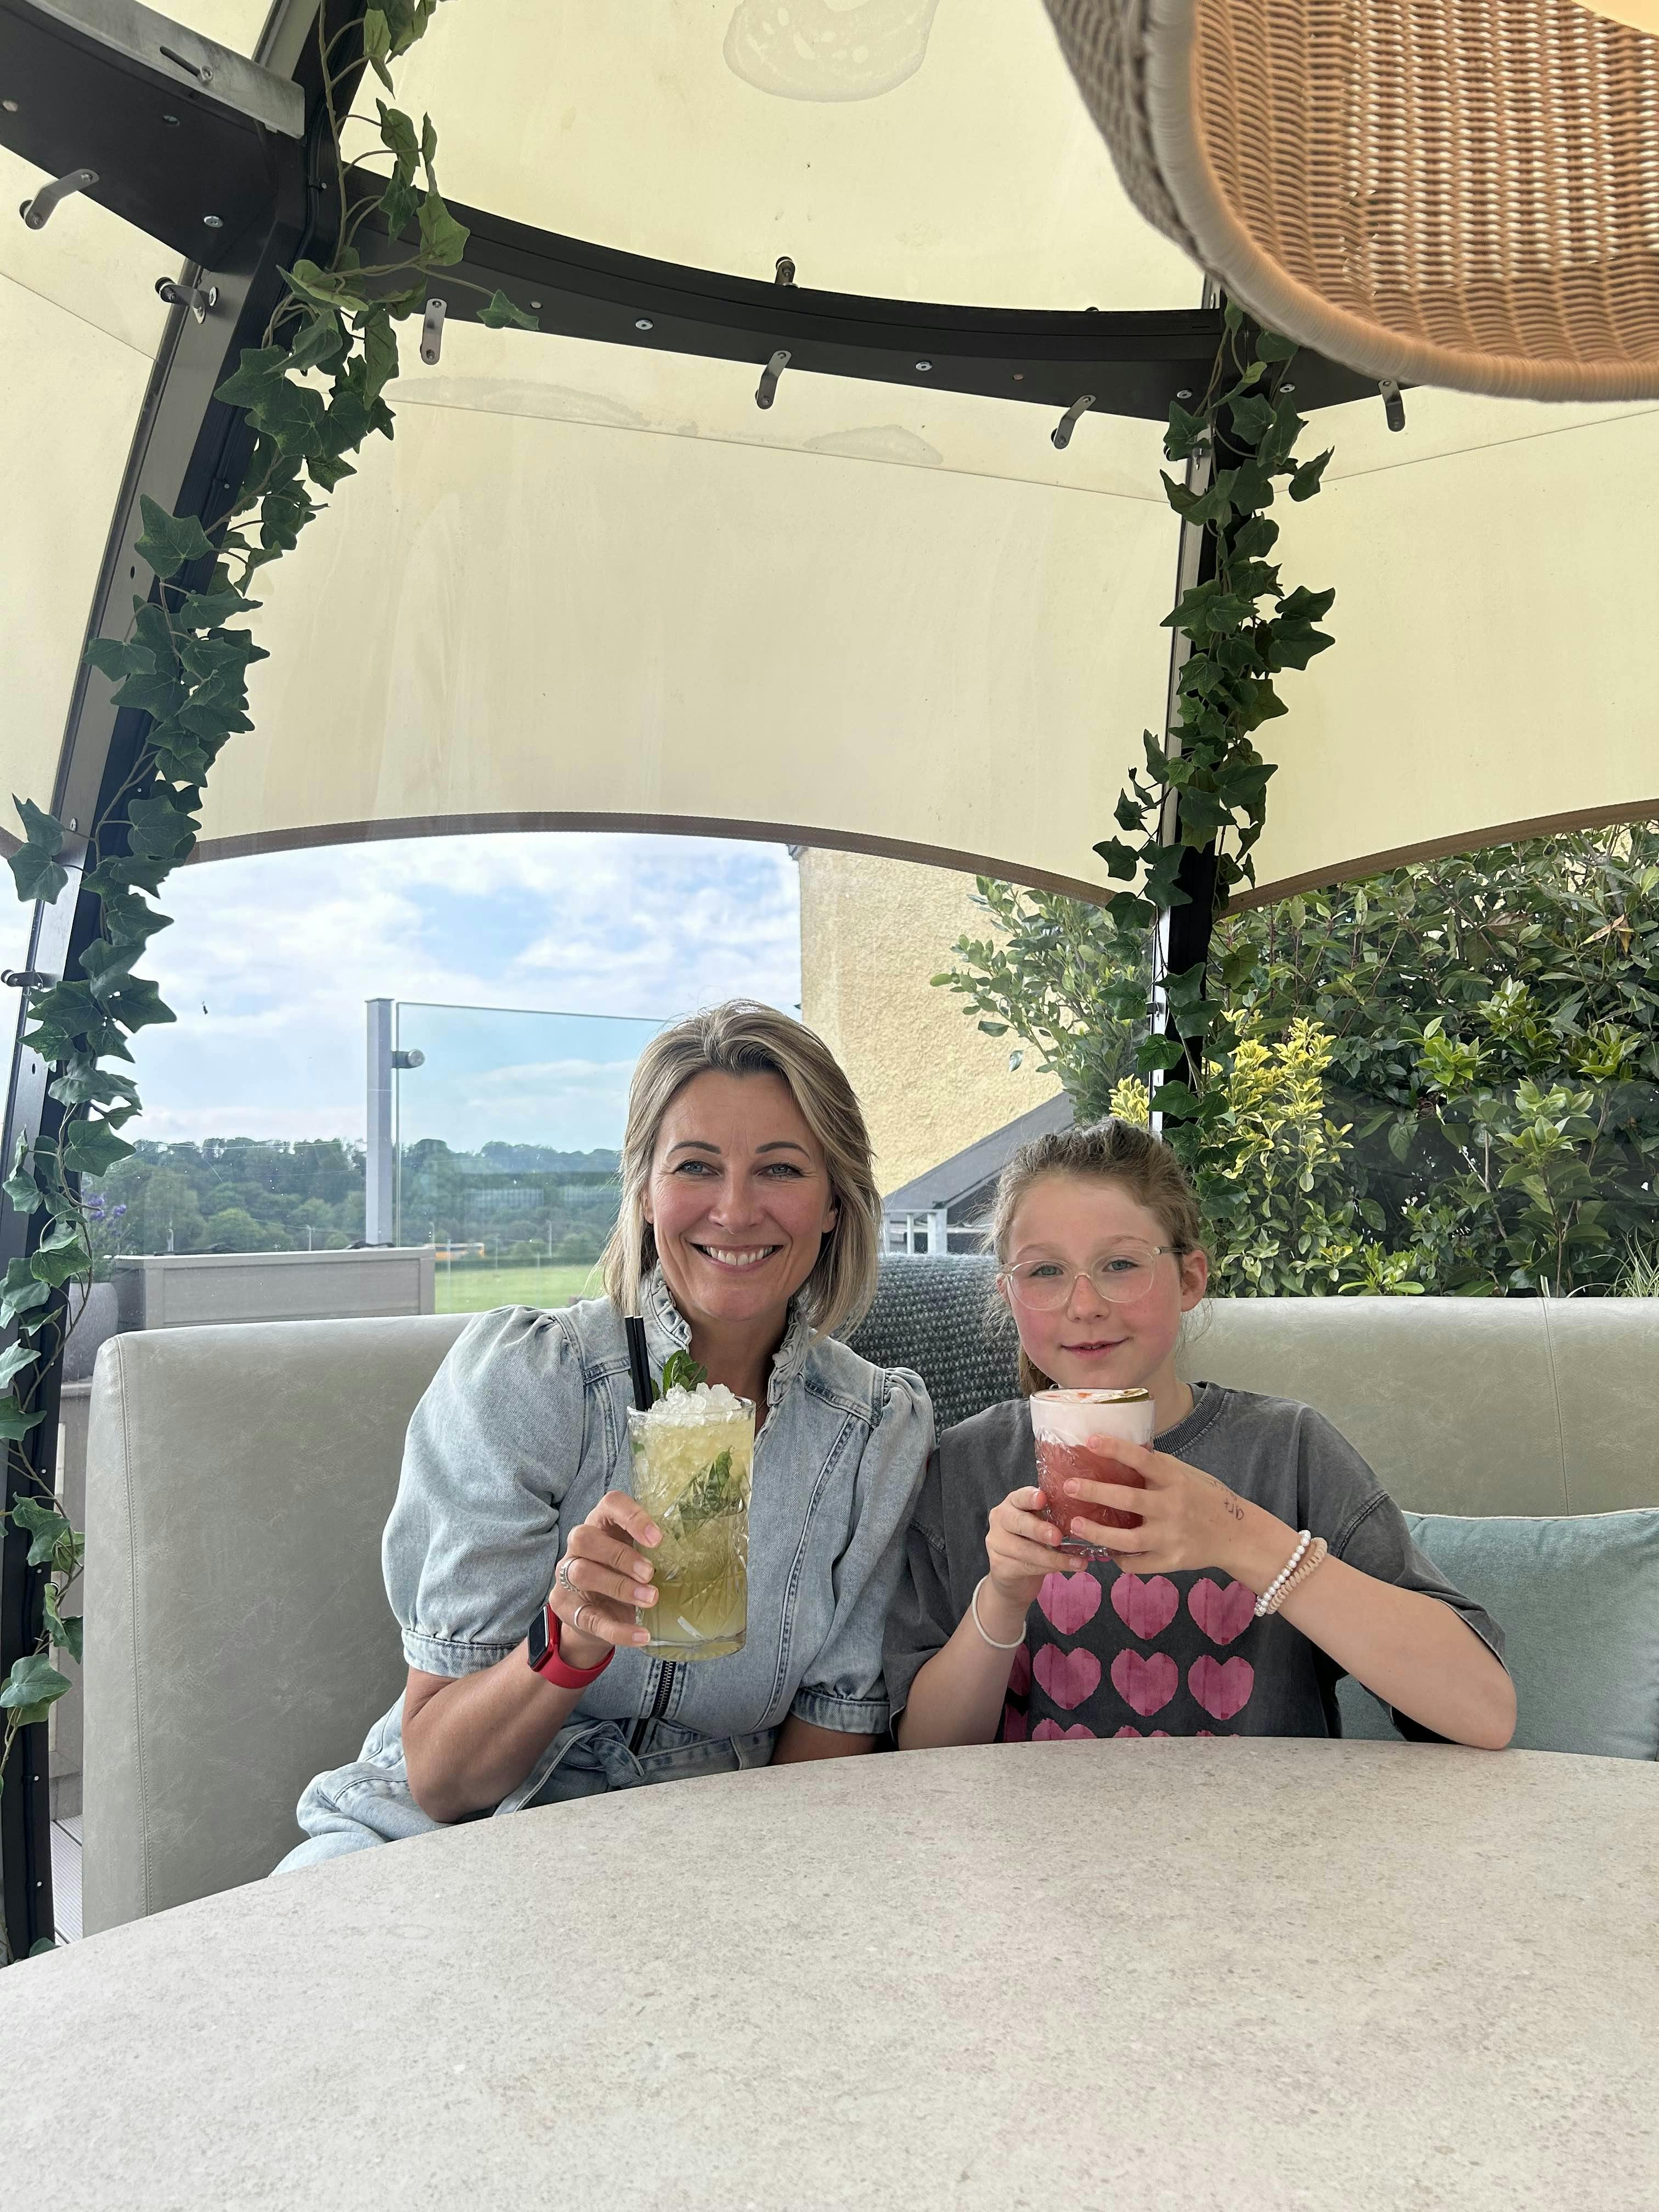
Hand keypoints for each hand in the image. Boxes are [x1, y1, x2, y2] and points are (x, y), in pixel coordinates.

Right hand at [549, 1491, 661, 1667]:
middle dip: (620, 1555)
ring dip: (621, 1587)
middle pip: (585, 1538)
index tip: (657, 1538)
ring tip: (651, 1599)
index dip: (632, 1516)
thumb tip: (696, 1554)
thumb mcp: (636, 1556)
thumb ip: (653, 1551)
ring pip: (583, 1573)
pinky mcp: (568, 1608)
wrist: (592, 1615)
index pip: (610, 1504)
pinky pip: (590, 1618)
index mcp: (601, 1524)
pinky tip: (642, 1635)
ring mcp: (567, 1578)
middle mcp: (578, 1547)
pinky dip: (619, 1629)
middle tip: (650, 1572)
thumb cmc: (622, 1574)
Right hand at [982, 1484, 1079, 1625]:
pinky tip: (1068, 1568)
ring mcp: (996, 1543)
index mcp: (1012, 1503)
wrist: (1013, 1574)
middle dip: (1039, 1530)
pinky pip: (1027, 1567)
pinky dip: (1050, 1569)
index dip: (1030, 1497)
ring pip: (1025, 1550)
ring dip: (1053, 1558)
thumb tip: (1085, 1518)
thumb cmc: (1032, 1541)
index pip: (1019, 1497)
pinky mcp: (999, 1566)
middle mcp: (1000, 1520)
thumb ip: (1053, 1517)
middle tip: (1057, 1537)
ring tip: (1078, 1562)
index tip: (1043, 1498)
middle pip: (1018, 1523)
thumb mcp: (1040, 1523)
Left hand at [1062, 1440, 1274, 1578]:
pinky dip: (1119, 1559)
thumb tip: (1122, 1450)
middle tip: (1068, 1486)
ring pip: (1127, 1539)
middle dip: (1094, 1492)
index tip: (1091, 1441)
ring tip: (1075, 1524)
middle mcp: (1172, 1507)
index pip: (1142, 1459)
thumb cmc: (1205, 1498)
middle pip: (1128, 1499)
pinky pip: (1137, 1564)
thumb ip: (1157, 1467)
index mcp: (1175, 1480)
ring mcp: (1171, 1537)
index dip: (1116, 1449)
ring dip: (1098, 1532)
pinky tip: (1106, 1552)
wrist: (1237, 1535)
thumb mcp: (1186, 1475)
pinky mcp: (1171, 1562)